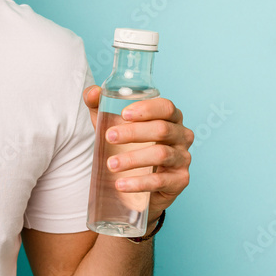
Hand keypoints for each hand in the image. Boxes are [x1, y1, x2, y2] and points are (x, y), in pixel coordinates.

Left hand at [83, 86, 192, 223]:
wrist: (134, 182)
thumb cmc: (125, 145)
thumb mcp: (109, 123)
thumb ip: (98, 105)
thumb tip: (93, 92)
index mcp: (170, 117)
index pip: (166, 107)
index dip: (146, 109)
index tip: (123, 114)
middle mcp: (181, 135)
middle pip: (162, 129)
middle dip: (133, 133)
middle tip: (109, 137)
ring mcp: (183, 158)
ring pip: (161, 154)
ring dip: (133, 159)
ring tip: (110, 164)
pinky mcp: (179, 180)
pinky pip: (161, 181)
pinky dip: (139, 183)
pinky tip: (120, 184)